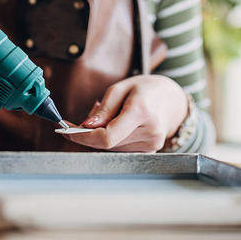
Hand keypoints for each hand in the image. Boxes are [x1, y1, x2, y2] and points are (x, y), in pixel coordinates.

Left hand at [63, 75, 188, 151]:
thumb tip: (87, 126)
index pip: (107, 136)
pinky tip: (116, 125)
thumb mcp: (121, 88)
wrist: (173, 100)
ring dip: (101, 136)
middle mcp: (150, 132)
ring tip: (108, 116)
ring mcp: (152, 145)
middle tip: (79, 121)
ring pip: (112, 148)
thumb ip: (104, 108)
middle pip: (107, 143)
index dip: (84, 137)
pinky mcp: (150, 151)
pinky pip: (121, 149)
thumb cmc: (146, 89)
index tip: (67, 131)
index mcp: (142, 112)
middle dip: (89, 134)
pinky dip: (112, 139)